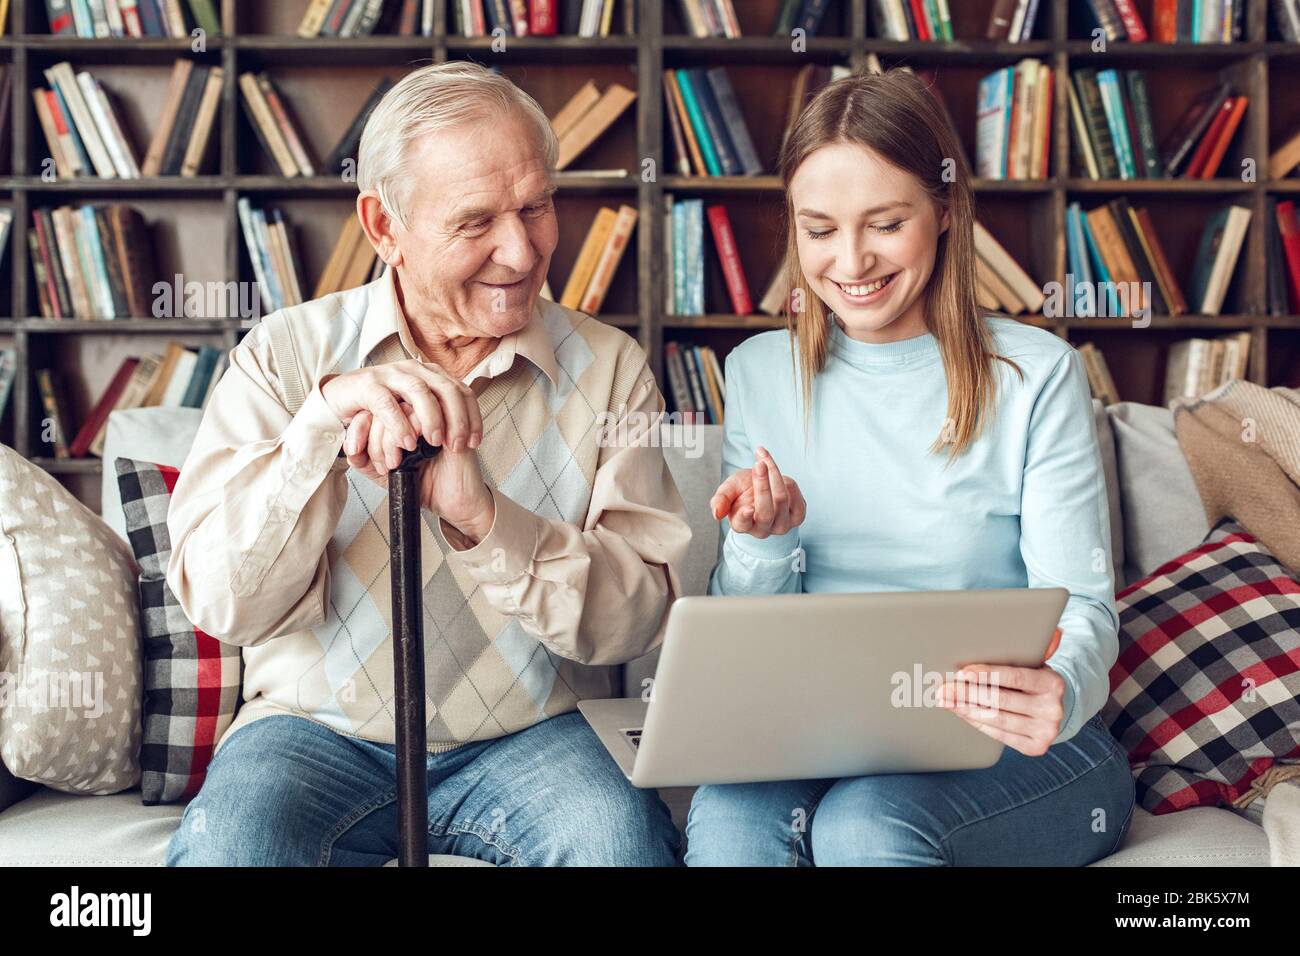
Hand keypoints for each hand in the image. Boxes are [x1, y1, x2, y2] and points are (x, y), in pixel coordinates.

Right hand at [323, 358, 482, 476]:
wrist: (338, 399)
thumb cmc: (380, 408)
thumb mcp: (414, 409)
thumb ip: (437, 412)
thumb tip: (465, 430)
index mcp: (429, 375)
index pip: (462, 392)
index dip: (472, 418)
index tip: (475, 443)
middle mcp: (414, 370)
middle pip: (447, 390)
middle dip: (457, 419)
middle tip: (458, 446)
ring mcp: (390, 374)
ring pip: (420, 392)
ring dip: (432, 419)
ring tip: (436, 443)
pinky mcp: (368, 385)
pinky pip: (387, 404)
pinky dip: (399, 424)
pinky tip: (407, 443)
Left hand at [325, 361, 492, 543]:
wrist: (454, 503)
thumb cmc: (425, 486)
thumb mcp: (384, 474)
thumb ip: (364, 459)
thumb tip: (349, 447)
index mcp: (398, 421)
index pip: (370, 410)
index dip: (358, 430)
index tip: (357, 451)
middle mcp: (413, 414)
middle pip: (381, 408)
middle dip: (375, 442)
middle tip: (386, 465)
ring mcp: (431, 414)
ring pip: (399, 409)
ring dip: (390, 441)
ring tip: (398, 463)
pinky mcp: (448, 419)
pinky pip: (420, 415)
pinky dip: (411, 436)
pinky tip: (414, 455)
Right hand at [708, 446, 805, 538]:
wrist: (764, 486)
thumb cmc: (744, 490)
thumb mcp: (729, 489)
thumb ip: (721, 499)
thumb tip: (716, 513)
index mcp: (742, 524)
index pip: (743, 524)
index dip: (745, 517)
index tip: (747, 507)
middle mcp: (762, 530)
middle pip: (765, 512)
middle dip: (763, 485)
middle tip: (759, 464)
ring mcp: (781, 525)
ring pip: (781, 501)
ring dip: (774, 475)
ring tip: (764, 460)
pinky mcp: (798, 517)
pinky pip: (796, 497)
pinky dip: (787, 481)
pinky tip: (776, 473)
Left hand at [935, 629, 1065, 756]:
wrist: (1054, 709)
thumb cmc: (1035, 680)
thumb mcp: (1038, 662)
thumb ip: (1039, 647)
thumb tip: (1053, 630)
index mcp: (1053, 684)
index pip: (1015, 678)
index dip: (987, 675)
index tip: (962, 673)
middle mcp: (1052, 710)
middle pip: (1001, 700)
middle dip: (967, 693)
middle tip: (943, 688)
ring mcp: (1045, 731)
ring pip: (997, 719)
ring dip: (966, 708)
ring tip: (945, 699)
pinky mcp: (1035, 747)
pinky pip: (999, 734)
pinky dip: (976, 722)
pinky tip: (961, 712)